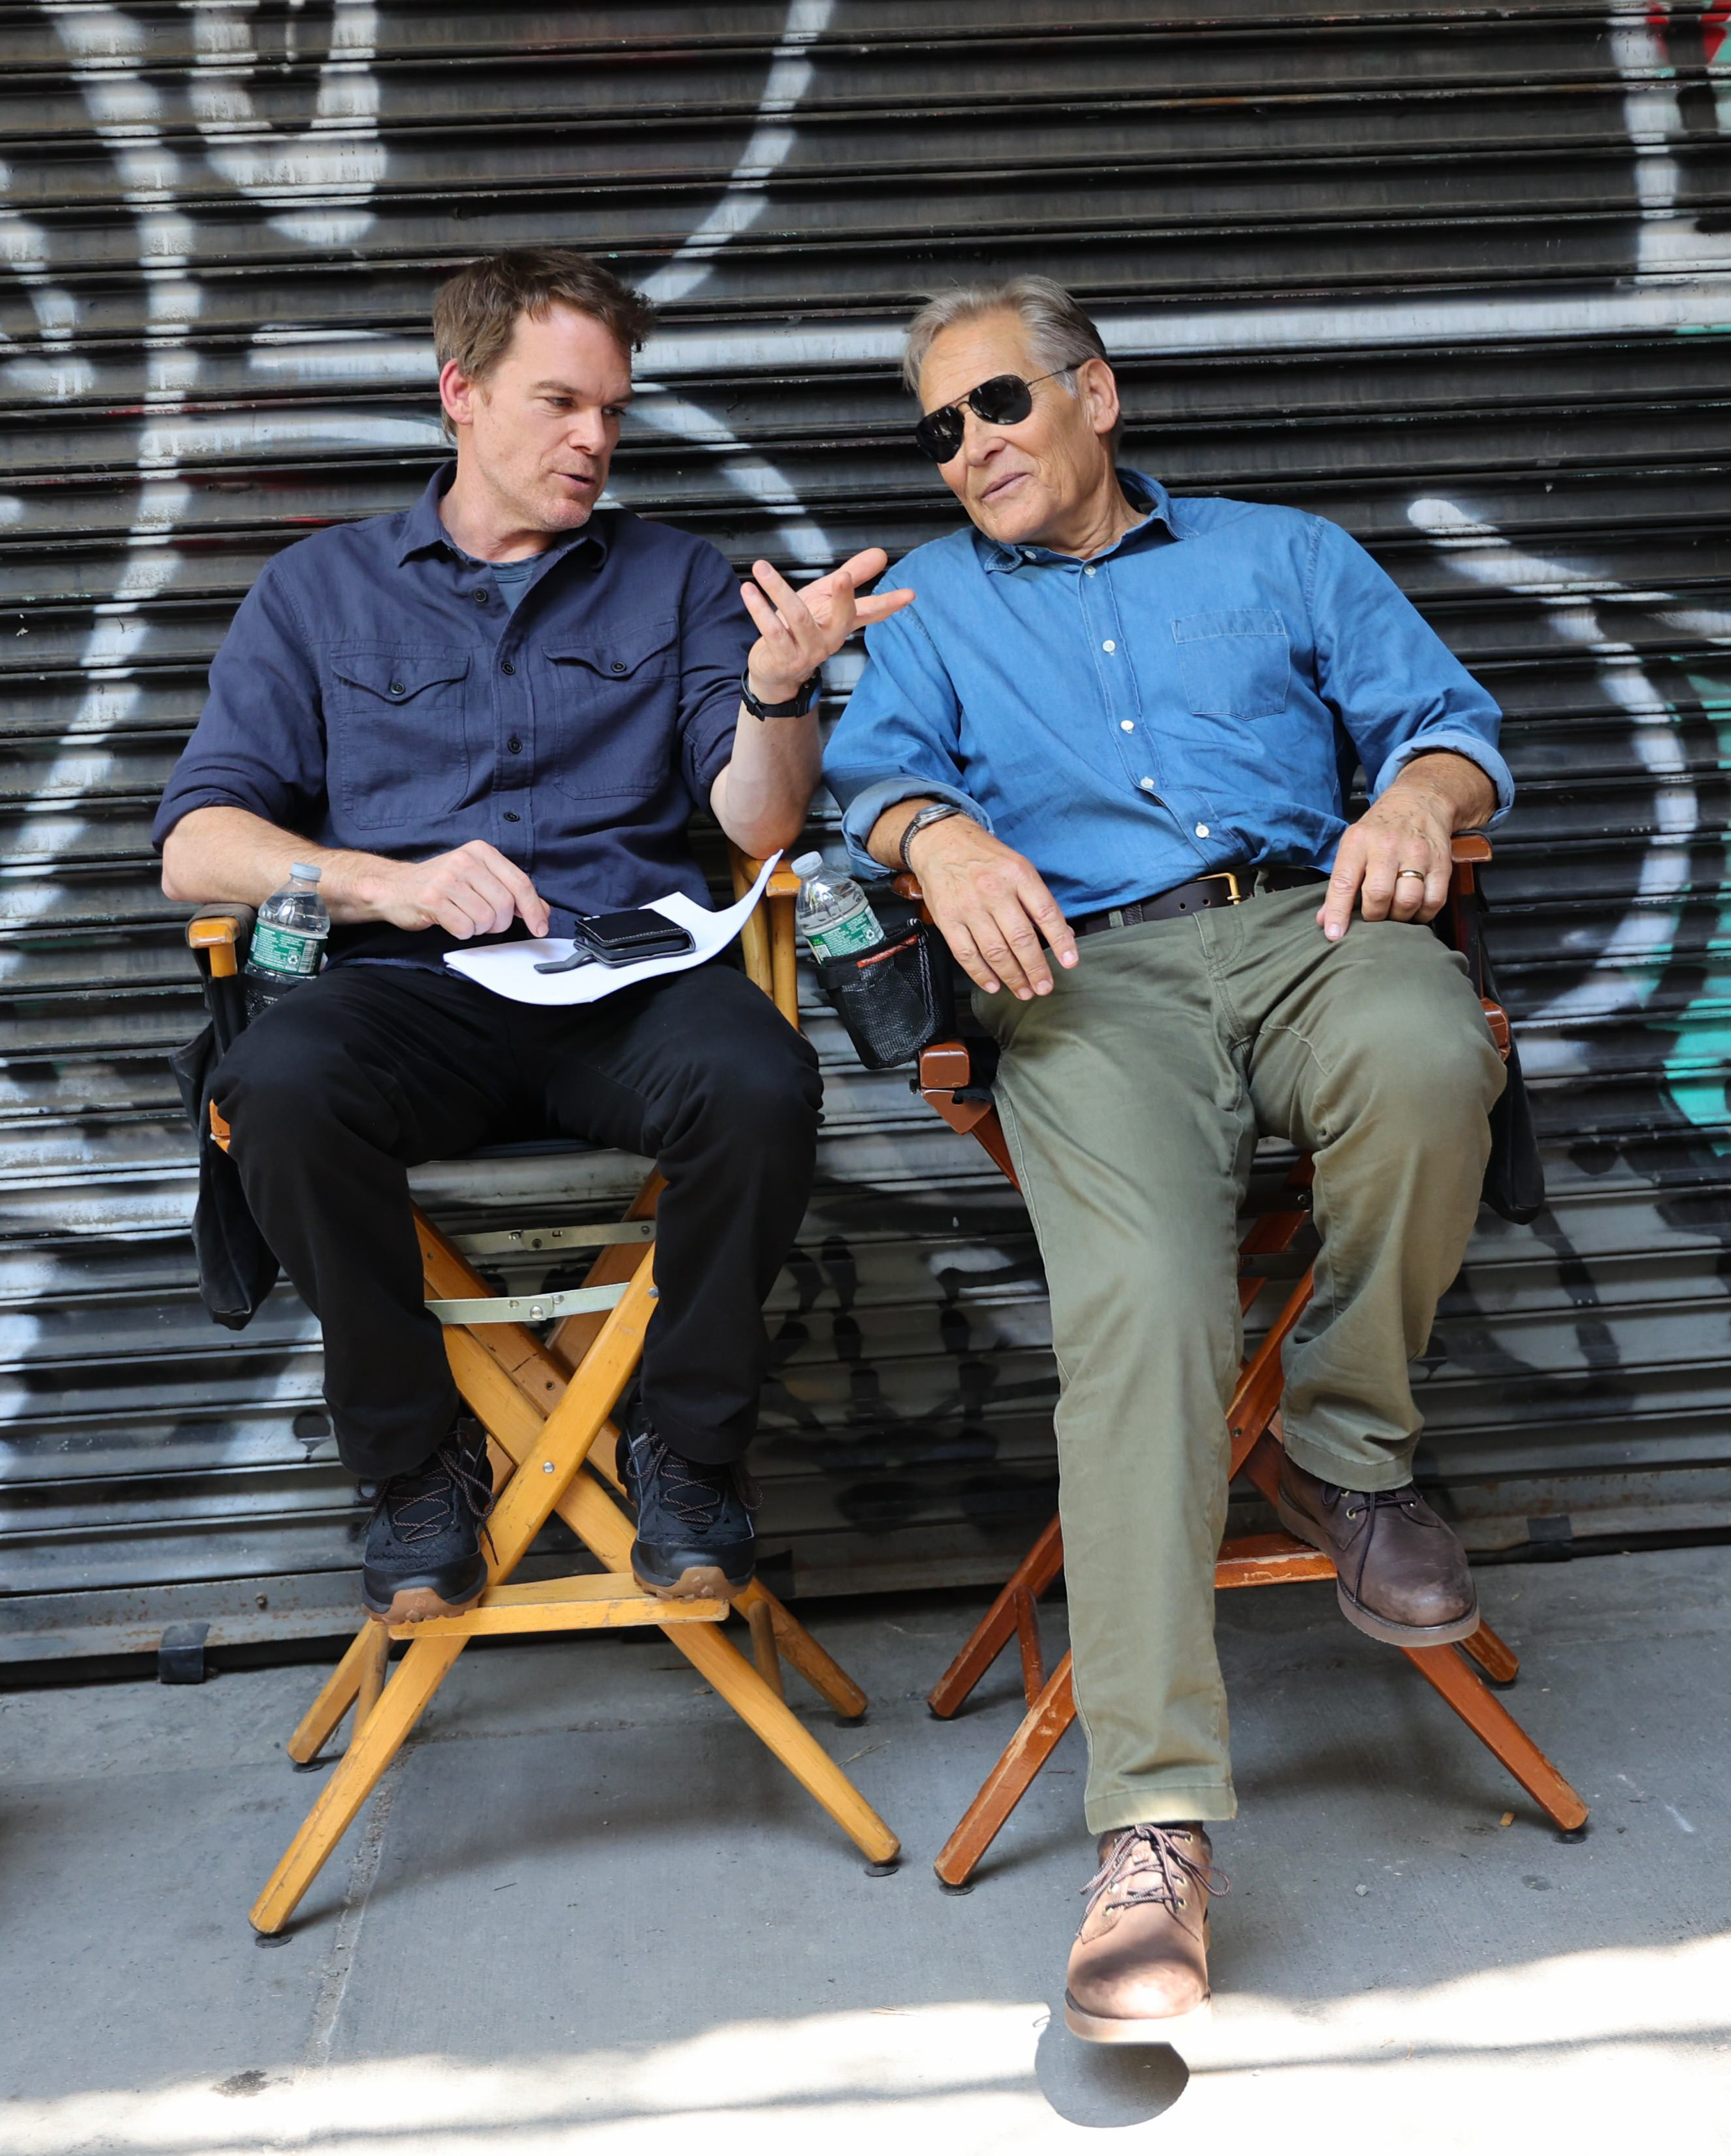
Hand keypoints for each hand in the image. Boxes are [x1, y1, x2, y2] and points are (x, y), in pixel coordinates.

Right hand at [363, 840, 550, 938]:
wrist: (396, 887)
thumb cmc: (441, 885)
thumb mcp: (478, 879)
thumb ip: (510, 891)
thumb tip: (542, 912)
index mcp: (481, 852)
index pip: (520, 883)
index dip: (533, 910)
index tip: (539, 928)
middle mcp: (465, 861)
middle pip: (505, 905)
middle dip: (499, 923)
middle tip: (485, 922)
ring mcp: (447, 878)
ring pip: (486, 919)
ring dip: (479, 928)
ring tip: (463, 917)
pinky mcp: (432, 899)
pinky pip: (465, 928)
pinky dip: (462, 932)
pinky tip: (451, 921)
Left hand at [740, 548, 913, 704]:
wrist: (774, 671)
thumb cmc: (800, 630)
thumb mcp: (824, 598)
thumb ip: (852, 577)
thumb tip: (880, 555)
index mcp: (841, 624)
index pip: (871, 612)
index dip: (890, 604)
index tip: (910, 594)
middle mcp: (829, 640)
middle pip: (842, 618)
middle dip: (842, 598)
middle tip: (842, 577)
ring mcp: (808, 652)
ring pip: (798, 617)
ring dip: (778, 590)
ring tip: (762, 568)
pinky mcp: (784, 658)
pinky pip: (772, 631)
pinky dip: (758, 609)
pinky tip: (749, 590)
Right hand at [905, 814, 1077, 998]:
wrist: (939, 841)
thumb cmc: (984, 857)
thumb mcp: (1018, 866)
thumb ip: (1037, 899)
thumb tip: (1062, 934)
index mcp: (1018, 874)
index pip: (1045, 913)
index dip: (1060, 941)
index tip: (1069, 963)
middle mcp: (994, 890)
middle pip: (1020, 938)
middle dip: (1035, 968)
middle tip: (1044, 987)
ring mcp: (968, 906)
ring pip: (995, 951)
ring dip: (1012, 977)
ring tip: (1024, 991)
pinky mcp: (947, 919)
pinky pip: (966, 953)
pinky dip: (981, 974)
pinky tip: (993, 985)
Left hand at [1318, 782, 1453, 941]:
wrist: (1421, 800)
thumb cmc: (1380, 829)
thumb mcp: (1353, 845)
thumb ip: (1339, 883)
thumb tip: (1324, 920)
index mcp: (1359, 842)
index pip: (1343, 882)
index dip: (1337, 911)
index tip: (1334, 934)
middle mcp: (1387, 846)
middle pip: (1378, 895)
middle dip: (1374, 916)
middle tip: (1374, 916)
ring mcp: (1417, 854)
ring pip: (1408, 901)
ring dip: (1398, 917)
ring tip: (1394, 912)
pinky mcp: (1441, 863)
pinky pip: (1433, 901)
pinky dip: (1423, 914)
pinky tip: (1415, 910)